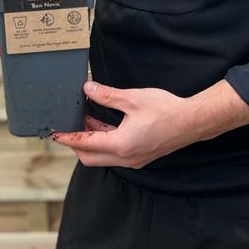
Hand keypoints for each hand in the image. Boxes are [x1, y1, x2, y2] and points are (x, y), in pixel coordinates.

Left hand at [51, 79, 248, 168]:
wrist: (192, 121)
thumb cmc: (166, 110)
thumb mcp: (132, 98)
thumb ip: (107, 96)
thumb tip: (87, 89)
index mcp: (121, 145)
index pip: (85, 143)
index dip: (68, 137)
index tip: (55, 133)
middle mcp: (125, 158)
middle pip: (90, 158)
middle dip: (76, 144)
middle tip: (66, 128)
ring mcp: (134, 160)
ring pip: (103, 156)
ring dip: (91, 141)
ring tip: (84, 119)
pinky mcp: (140, 156)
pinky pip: (115, 153)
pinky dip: (104, 141)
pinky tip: (103, 124)